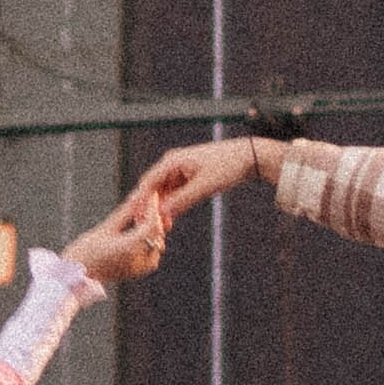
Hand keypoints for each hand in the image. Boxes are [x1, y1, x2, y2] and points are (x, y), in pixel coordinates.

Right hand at [65, 183, 171, 283]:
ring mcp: (140, 268)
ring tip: (138, 216)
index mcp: (130, 248)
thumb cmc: (85, 251)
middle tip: (143, 203)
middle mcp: (139, 261)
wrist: (76, 277)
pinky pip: (151, 252)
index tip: (151, 194)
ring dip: (150, 228)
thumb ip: (125, 212)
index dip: (153, 207)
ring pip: (156, 243)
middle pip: (157, 234)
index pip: (151, 224)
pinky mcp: (138, 271)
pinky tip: (137, 229)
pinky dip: (148, 239)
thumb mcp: (105, 228)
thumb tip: (137, 196)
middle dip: (153, 217)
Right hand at [147, 135, 271, 219]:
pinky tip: (170, 220)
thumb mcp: (204, 187)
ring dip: (160, 209)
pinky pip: (173, 192)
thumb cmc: (227, 167)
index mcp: (172, 161)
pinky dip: (171, 205)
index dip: (140, 202)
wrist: (248, 157)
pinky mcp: (188, 176)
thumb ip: (182, 201)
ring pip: (163, 192)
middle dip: (149, 207)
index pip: (148, 183)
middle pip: (153, 188)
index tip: (135, 218)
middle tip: (144, 227)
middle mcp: (172, 163)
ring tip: (159, 228)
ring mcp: (179, 169)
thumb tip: (162, 214)